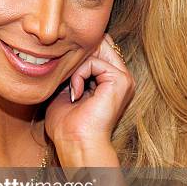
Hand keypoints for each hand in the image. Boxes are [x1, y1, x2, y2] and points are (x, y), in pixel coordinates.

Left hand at [44, 33, 135, 147]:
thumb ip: (69, 71)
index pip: (97, 48)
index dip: (77, 52)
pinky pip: (95, 62)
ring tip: (71, 89)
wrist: (75, 143)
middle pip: (100, 43)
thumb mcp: (64, 91)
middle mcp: (120, 77)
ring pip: (97, 49)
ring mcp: (123, 78)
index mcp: (110, 81)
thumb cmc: (67, 125)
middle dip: (78, 55)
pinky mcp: (121, 80)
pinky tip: (75, 93)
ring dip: (76, 66)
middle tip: (66, 78)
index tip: (63, 74)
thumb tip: (63, 51)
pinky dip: (78, 75)